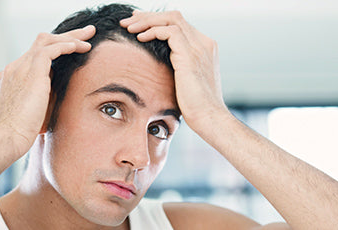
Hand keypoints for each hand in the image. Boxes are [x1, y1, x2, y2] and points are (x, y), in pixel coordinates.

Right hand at [0, 25, 94, 153]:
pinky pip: (51, 49)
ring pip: (47, 41)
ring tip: (90, 37)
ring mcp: (20, 68)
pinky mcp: (30, 72)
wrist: (5, 139)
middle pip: (41, 41)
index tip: (73, 49)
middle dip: (66, 36)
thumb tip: (63, 92)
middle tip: (87, 33)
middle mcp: (14, 68)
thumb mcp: (35, 112)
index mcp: (12, 77)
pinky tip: (81, 47)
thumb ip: (46, 98)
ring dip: (71, 37)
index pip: (35, 55)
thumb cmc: (20, 134)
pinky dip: (67, 46)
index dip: (56, 50)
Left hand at [120, 10, 228, 131]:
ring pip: (170, 19)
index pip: (179, 24)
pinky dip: (152, 31)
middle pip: (174, 16)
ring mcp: (199, 47)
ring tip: (128, 27)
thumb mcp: (187, 81)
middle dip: (148, 16)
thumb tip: (160, 65)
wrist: (209, 118)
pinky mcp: (190, 55)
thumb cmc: (197, 107)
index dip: (157, 21)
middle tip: (128, 21)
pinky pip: (168, 31)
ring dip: (146, 21)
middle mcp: (204, 43)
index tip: (138, 25)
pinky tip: (140, 38)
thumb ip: (179, 67)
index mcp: (205, 47)